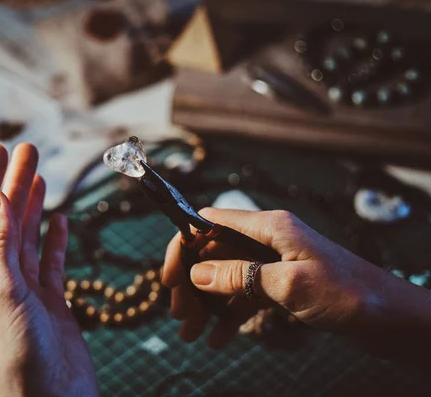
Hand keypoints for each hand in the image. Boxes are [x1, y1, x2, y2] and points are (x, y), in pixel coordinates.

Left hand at [0, 144, 97, 396]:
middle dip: (15, 183)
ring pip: (29, 237)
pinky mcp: (52, 300)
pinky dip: (54, 238)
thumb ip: (0, 246)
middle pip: (7, 220)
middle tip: (28, 149)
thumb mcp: (4, 295)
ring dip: (34, 205)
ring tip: (41, 174)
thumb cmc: (20, 356)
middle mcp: (0, 279)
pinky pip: (51, 261)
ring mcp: (27, 290)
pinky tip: (58, 219)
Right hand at [163, 208, 430, 349]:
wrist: (393, 319)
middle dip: (192, 284)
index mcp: (268, 226)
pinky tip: (218, 339)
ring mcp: (273, 263)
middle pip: (213, 254)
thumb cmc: (349, 294)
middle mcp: (267, 241)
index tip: (169, 278)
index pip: (209, 224)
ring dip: (206, 304)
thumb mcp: (290, 285)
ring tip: (191, 333)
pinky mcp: (281, 285)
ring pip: (226, 278)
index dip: (183, 247)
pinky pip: (244, 296)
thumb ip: (240, 276)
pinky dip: (229, 315)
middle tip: (180, 315)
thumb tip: (197, 273)